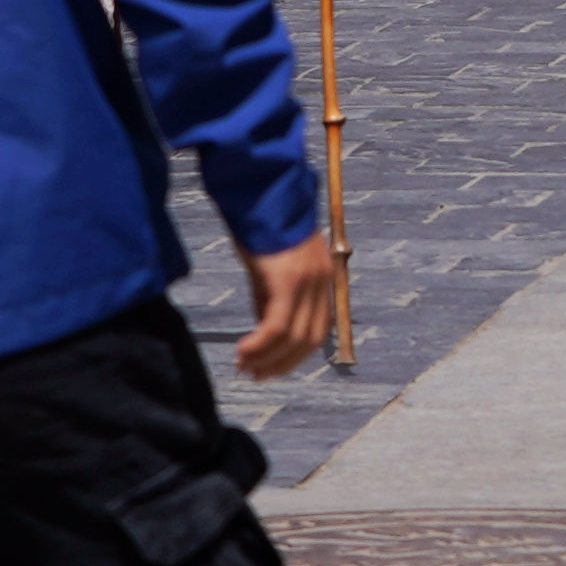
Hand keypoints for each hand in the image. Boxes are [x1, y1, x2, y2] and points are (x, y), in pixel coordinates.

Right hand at [238, 229, 350, 376]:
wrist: (259, 190)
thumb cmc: (260, 226)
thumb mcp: (270, 269)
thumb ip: (271, 300)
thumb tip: (265, 335)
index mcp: (323, 278)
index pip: (317, 331)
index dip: (294, 356)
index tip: (270, 370)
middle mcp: (321, 281)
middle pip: (308, 340)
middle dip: (281, 364)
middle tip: (255, 375)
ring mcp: (307, 280)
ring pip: (292, 337)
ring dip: (267, 358)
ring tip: (243, 365)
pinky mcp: (288, 279)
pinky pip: (277, 325)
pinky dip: (260, 344)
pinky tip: (242, 351)